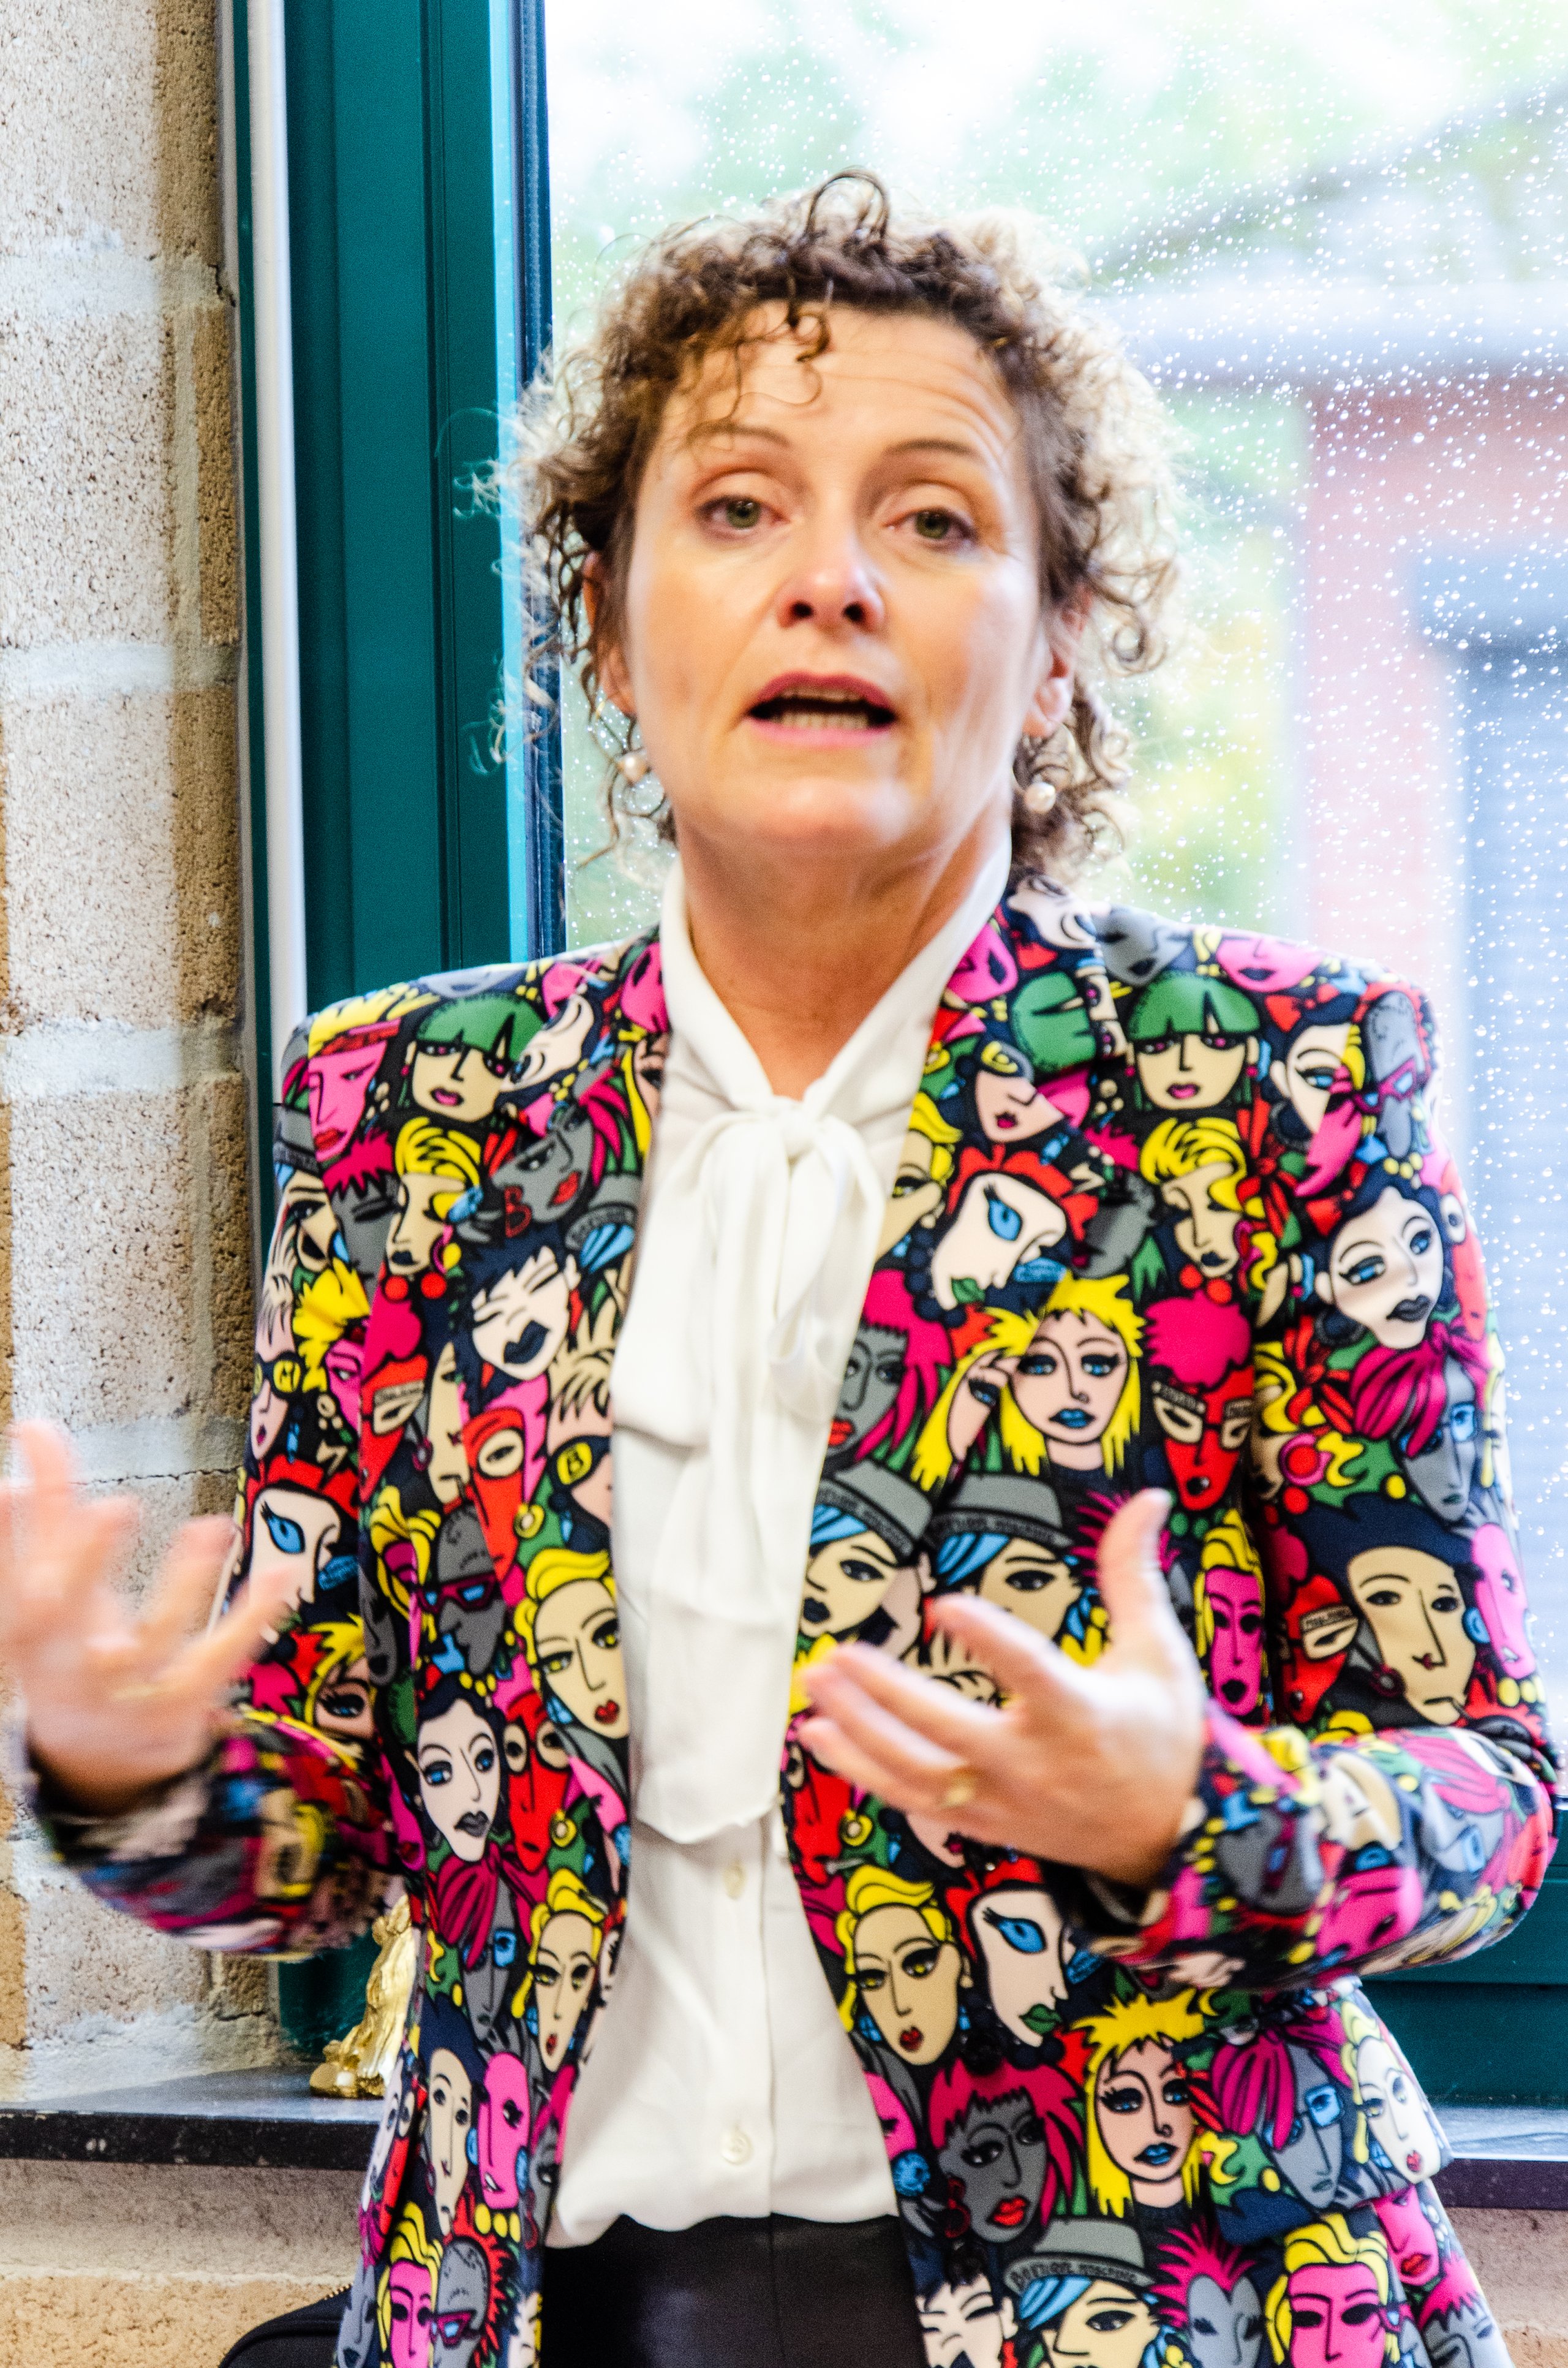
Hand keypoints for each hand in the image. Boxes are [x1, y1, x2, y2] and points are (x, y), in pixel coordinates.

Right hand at [0, 1423, 290, 1816]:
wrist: (97, 1760)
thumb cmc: (70, 1649)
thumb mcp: (50, 1587)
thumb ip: (47, 1509)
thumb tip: (32, 1425)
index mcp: (30, 1635)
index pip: (12, 1587)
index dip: (8, 1541)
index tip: (11, 1487)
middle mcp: (68, 1666)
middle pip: (69, 1621)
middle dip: (85, 1563)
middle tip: (114, 1505)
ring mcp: (126, 1691)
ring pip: (152, 1642)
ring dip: (182, 1585)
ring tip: (209, 1526)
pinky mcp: (184, 1704)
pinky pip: (221, 1659)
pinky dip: (253, 1618)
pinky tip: (283, 1573)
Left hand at [798, 1489, 1205, 1890]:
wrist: (1171, 1840)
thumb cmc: (1162, 1737)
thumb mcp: (1157, 1653)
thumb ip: (1133, 1576)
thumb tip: (1147, 1500)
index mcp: (1082, 1716)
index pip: (1030, 1673)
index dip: (989, 1640)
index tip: (945, 1604)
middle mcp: (1037, 1765)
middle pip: (949, 1731)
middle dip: (888, 1695)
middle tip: (839, 1654)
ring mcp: (1005, 1802)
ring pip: (918, 1774)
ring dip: (860, 1731)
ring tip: (816, 1686)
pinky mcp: (985, 1825)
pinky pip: (913, 1803)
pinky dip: (863, 1772)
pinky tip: (821, 1737)